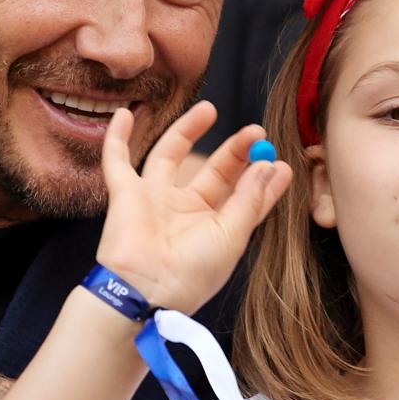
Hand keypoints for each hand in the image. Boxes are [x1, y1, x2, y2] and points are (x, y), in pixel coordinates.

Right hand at [97, 101, 291, 313]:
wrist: (145, 291)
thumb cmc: (191, 274)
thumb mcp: (231, 236)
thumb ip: (249, 199)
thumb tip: (269, 166)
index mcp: (212, 227)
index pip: (242, 196)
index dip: (261, 179)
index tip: (282, 162)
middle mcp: (183, 211)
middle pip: (212, 172)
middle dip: (235, 151)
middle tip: (256, 131)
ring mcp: (154, 199)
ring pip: (169, 155)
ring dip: (187, 130)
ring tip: (210, 107)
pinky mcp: (125, 195)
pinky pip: (116, 161)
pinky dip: (116, 138)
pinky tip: (124, 113)